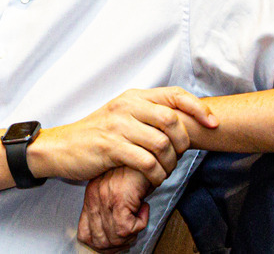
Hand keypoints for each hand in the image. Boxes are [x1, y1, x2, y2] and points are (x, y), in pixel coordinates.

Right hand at [30, 87, 217, 186]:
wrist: (61, 148)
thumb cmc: (96, 135)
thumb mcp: (122, 117)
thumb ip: (148, 115)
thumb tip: (185, 123)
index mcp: (132, 96)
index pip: (174, 94)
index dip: (198, 107)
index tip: (212, 123)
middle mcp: (126, 106)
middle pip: (172, 120)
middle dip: (183, 143)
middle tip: (177, 157)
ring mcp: (117, 125)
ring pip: (162, 143)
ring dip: (170, 163)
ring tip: (163, 171)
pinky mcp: (110, 146)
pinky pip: (147, 162)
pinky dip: (156, 174)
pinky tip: (152, 178)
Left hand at [78, 167, 152, 251]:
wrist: (144, 152)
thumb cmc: (135, 170)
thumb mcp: (115, 190)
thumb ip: (109, 208)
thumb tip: (116, 235)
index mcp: (90, 197)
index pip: (85, 234)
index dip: (102, 244)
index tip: (118, 241)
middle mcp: (94, 199)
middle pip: (98, 241)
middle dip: (117, 245)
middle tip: (132, 234)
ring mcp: (105, 199)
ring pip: (114, 237)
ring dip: (130, 236)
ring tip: (139, 222)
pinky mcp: (119, 200)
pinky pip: (127, 229)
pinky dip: (140, 224)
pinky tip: (144, 209)